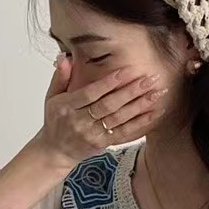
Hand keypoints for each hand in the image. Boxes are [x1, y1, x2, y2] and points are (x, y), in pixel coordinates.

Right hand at [38, 54, 164, 164]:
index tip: (126, 71)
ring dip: (140, 105)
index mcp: (67, 107)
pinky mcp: (103, 143)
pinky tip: (154, 112)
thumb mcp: (51, 97)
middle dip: (131, 91)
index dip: (108, 83)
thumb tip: (66, 57)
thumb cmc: (55, 120)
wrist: (55, 151)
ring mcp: (92, 134)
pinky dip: (140, 123)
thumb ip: (60, 77)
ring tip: (156, 93)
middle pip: (109, 105)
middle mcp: (80, 122)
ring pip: (119, 118)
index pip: (90, 93)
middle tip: (149, 79)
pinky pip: (124, 132)